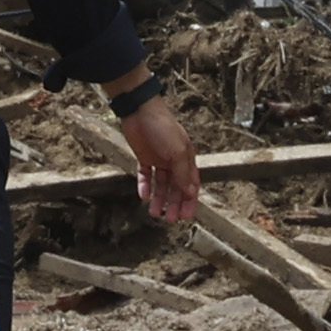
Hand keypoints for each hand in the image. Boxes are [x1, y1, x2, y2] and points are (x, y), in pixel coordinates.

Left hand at [118, 96, 200, 225]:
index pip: (191, 184)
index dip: (189, 200)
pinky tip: (144, 196)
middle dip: (173, 204)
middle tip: (169, 219)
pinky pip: (145, 175)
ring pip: (160, 184)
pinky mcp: (144, 157)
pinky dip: (145, 186)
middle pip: (175, 187)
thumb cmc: (163, 127)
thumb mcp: (177, 151)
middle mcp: (173, 160)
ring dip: (159, 199)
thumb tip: (191, 193)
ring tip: (154, 213)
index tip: (186, 216)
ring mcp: (158, 159)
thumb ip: (183, 173)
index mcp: (186, 158)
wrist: (139, 111)